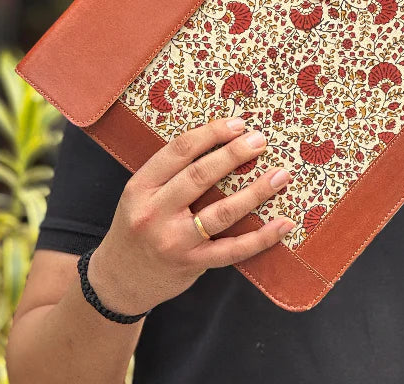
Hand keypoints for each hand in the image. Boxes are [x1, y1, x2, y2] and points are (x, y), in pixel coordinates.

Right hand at [87, 116, 293, 314]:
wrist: (120, 280)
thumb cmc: (138, 226)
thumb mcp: (141, 193)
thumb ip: (172, 172)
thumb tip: (223, 141)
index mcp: (141, 187)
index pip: (179, 151)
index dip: (211, 134)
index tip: (238, 124)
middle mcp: (154, 213)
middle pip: (200, 176)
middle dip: (234, 155)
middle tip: (261, 141)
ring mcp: (174, 241)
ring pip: (221, 212)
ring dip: (256, 192)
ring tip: (281, 176)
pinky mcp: (193, 264)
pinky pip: (233, 250)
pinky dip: (261, 237)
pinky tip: (283, 224)